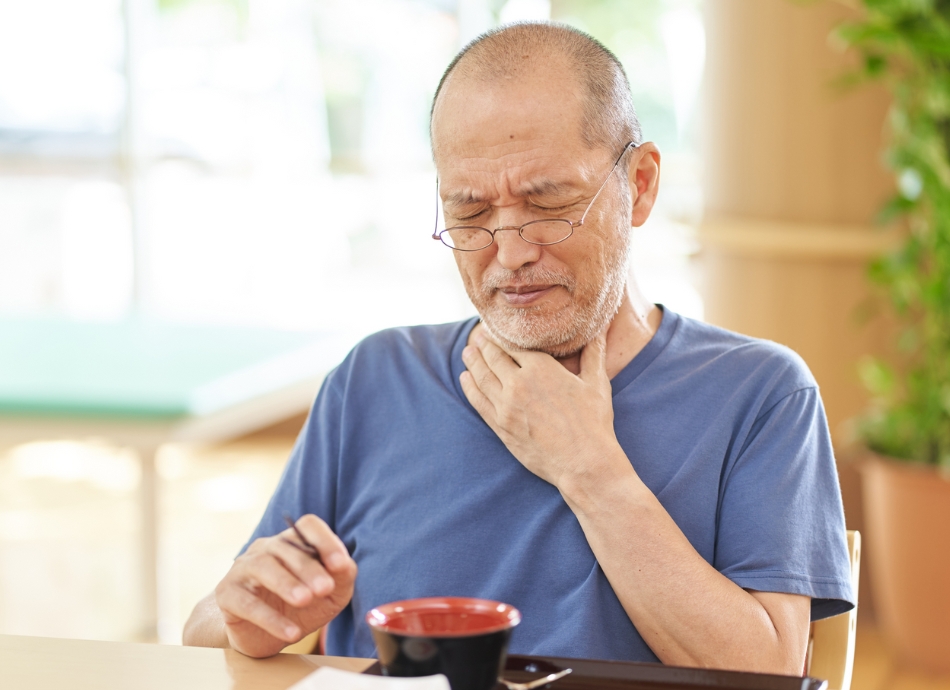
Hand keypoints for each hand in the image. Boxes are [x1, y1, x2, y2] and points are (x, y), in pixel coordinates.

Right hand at [213, 515, 356, 657]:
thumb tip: (344, 564)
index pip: (308, 526)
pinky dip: (269, 618)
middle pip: (286, 547)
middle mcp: (266, 549)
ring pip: (262, 566)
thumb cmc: (302, 609)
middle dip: (308, 568)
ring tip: (304, 601)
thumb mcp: (331, 595)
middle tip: (324, 589)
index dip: (325, 541)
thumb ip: (342, 577)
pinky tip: (291, 633)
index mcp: (293, 542)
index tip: (340, 564)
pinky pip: (246, 602)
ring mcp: (243, 569)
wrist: (265, 637)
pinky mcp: (227, 594)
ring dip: (285, 583)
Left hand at [459, 328, 627, 490]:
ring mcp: (506, 406)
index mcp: (541, 368)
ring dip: (473, 362)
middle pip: (494, 357)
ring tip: (467, 352)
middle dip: (484, 346)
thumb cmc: (594, 422)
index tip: (497, 330)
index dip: (503, 336)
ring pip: (482, 376)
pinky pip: (478, 401)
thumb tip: (601, 330)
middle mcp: (519, 383)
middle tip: (479, 337)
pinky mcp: (500, 426)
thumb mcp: (597, 383)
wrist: (583, 463)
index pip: (513, 345)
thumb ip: (594, 353)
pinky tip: (466, 379)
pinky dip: (469, 387)